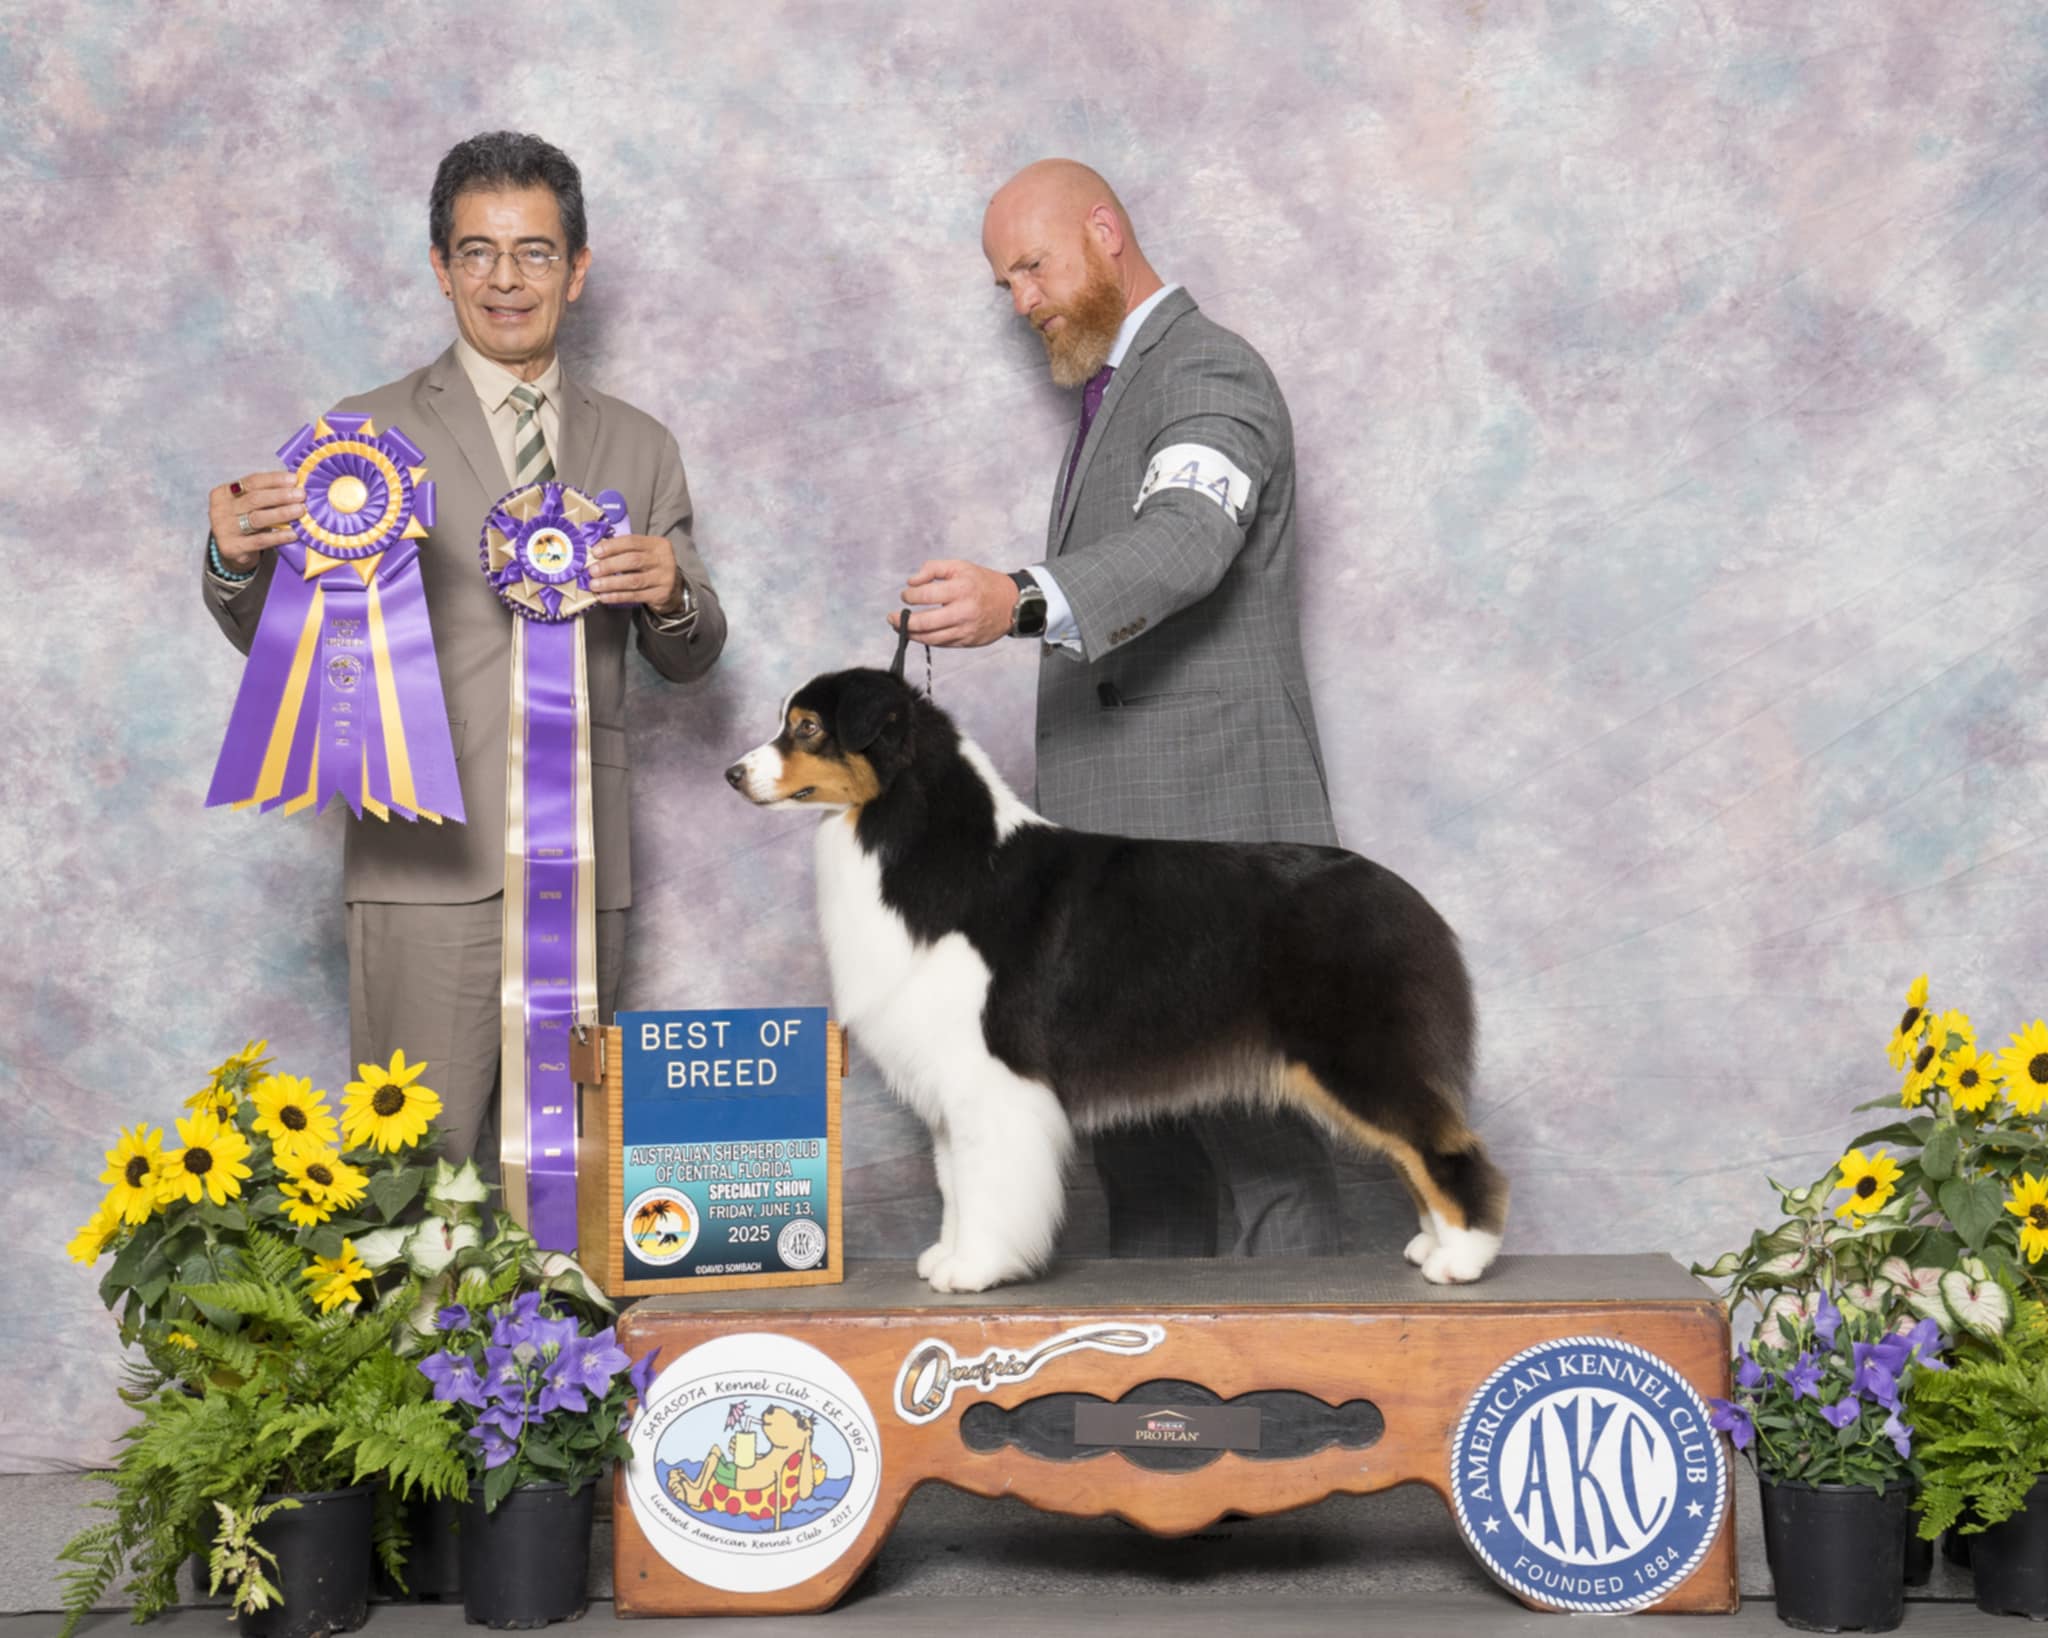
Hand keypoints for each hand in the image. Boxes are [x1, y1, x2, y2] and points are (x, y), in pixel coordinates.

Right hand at [208, 472, 303, 572]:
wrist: (232, 550)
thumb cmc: (245, 521)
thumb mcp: (248, 505)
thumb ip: (265, 494)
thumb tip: (295, 485)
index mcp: (223, 493)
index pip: (251, 482)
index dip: (274, 480)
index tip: (294, 479)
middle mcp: (220, 509)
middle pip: (254, 499)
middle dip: (280, 496)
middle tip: (301, 495)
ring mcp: (224, 529)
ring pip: (257, 518)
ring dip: (282, 513)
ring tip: (300, 510)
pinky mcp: (232, 547)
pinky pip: (260, 540)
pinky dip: (279, 536)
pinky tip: (294, 533)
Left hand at [590, 534, 682, 609]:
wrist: (673, 587)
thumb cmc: (650, 566)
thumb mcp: (644, 552)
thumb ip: (625, 550)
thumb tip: (596, 552)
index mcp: (657, 544)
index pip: (632, 541)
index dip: (612, 546)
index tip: (595, 552)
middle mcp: (663, 559)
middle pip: (633, 561)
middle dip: (610, 565)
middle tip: (592, 571)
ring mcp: (664, 578)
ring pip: (633, 580)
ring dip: (611, 583)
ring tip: (595, 585)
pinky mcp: (661, 595)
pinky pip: (635, 596)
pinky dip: (617, 597)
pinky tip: (604, 597)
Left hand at [894, 560, 1017, 647]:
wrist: (1012, 604)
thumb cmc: (983, 583)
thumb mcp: (960, 566)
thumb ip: (933, 568)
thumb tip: (911, 581)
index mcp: (961, 589)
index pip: (925, 595)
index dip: (910, 596)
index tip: (906, 596)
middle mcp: (963, 611)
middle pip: (924, 622)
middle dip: (902, 621)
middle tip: (891, 618)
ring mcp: (966, 629)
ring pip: (930, 638)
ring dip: (911, 634)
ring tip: (900, 627)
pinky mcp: (968, 641)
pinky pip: (941, 644)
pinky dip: (926, 639)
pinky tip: (918, 634)